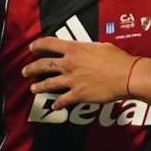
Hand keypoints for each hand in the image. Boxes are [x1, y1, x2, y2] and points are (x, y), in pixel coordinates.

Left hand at [23, 37, 138, 106]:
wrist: (125, 76)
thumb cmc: (117, 59)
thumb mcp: (100, 46)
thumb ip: (88, 49)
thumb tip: (86, 51)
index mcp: (74, 49)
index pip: (49, 44)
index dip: (38, 45)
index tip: (32, 47)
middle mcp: (69, 64)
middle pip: (43, 65)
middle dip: (31, 68)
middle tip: (25, 71)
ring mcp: (71, 80)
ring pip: (48, 84)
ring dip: (39, 87)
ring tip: (33, 89)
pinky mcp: (77, 95)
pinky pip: (62, 101)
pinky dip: (58, 104)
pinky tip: (55, 107)